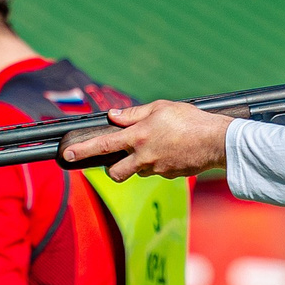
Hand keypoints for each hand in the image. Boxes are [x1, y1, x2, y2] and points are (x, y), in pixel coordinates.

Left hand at [59, 102, 234, 180]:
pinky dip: (160, 162)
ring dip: (139, 162)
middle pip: (115, 173)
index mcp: (138, 137)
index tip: (67, 155)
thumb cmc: (190, 120)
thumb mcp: (160, 108)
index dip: (82, 151)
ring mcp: (157, 169)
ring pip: (138, 171)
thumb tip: (114, 116)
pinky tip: (174, 150)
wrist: (217, 142)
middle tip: (118, 158)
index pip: (103, 145)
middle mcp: (143, 157)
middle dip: (112, 169)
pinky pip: (157, 171)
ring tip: (158, 146)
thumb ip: (134, 113)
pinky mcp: (170, 176)